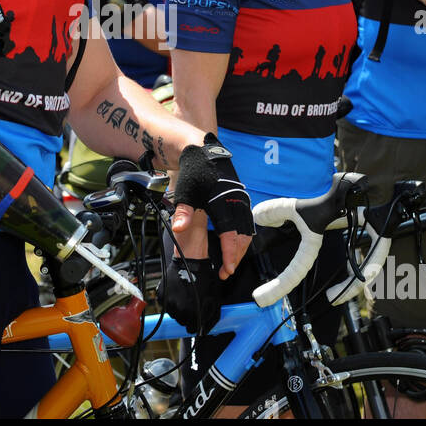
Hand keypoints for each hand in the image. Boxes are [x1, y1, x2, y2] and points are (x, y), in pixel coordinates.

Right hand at [161, 254, 220, 333]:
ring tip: (185, 295)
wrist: (190, 261)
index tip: (196, 318)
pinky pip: (166, 304)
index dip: (196, 324)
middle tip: (192, 302)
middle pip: (182, 322)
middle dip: (188, 315)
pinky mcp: (161, 295)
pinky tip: (178, 291)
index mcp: (193, 313)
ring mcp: (168, 302)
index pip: (192, 330)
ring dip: (179, 308)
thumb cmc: (203, 278)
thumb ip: (211, 318)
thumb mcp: (213, 299)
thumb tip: (206, 330)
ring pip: (174, 313)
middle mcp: (179, 310)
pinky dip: (172, 300)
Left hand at [172, 133, 253, 278]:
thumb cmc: (194, 173)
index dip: (230, 254)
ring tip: (231, 263)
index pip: (230, 234)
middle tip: (227, 272)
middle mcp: (236, 202)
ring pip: (247, 230)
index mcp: (223, 202)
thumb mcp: (185, 193)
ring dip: (240, 248)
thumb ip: (183, 213)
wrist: (203, 152)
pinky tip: (235, 246)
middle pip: (242, 236)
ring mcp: (241, 200)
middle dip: (237, 256)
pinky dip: (242, 237)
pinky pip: (246, 223)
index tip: (228, 269)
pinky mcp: (242, 199)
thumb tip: (178, 230)